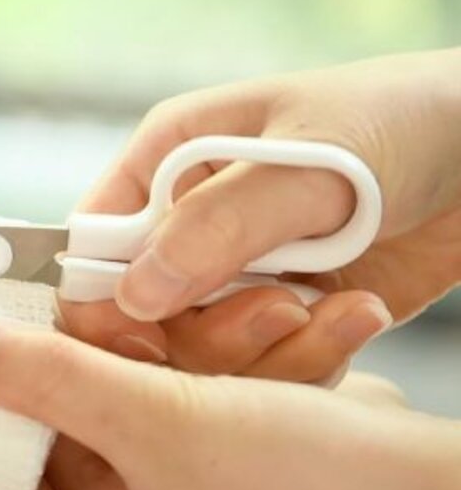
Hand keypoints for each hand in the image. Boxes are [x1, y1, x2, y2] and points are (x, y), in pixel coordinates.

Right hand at [61, 49, 460, 383]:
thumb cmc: (398, 122)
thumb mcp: (308, 163)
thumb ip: (218, 226)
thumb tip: (134, 294)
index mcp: (168, 162)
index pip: (91, 243)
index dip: (102, 298)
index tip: (147, 337)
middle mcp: (190, 223)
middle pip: (143, 315)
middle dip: (209, 330)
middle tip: (278, 309)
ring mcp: (237, 272)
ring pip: (205, 354)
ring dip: (271, 347)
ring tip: (335, 305)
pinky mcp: (287, 313)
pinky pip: (268, 368)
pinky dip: (314, 356)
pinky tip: (361, 311)